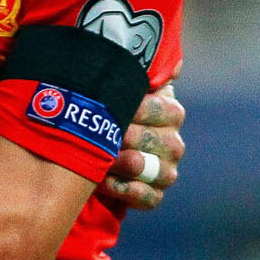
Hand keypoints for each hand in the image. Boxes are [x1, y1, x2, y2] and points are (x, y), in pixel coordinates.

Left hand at [98, 82, 184, 209]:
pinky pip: (150, 198)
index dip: (138, 109)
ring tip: (103, 158)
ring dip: (127, 165)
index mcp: (168, 110)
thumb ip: (139, 70)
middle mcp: (173, 141)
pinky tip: (105, 182)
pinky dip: (126, 190)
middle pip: (161, 142)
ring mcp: (166, 169)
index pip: (165, 110)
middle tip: (102, 133)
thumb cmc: (102, 106)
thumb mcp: (115, 83)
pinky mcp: (154, 194)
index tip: (110, 105)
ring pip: (158, 171)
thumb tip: (172, 62)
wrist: (86, 142)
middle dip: (127, 137)